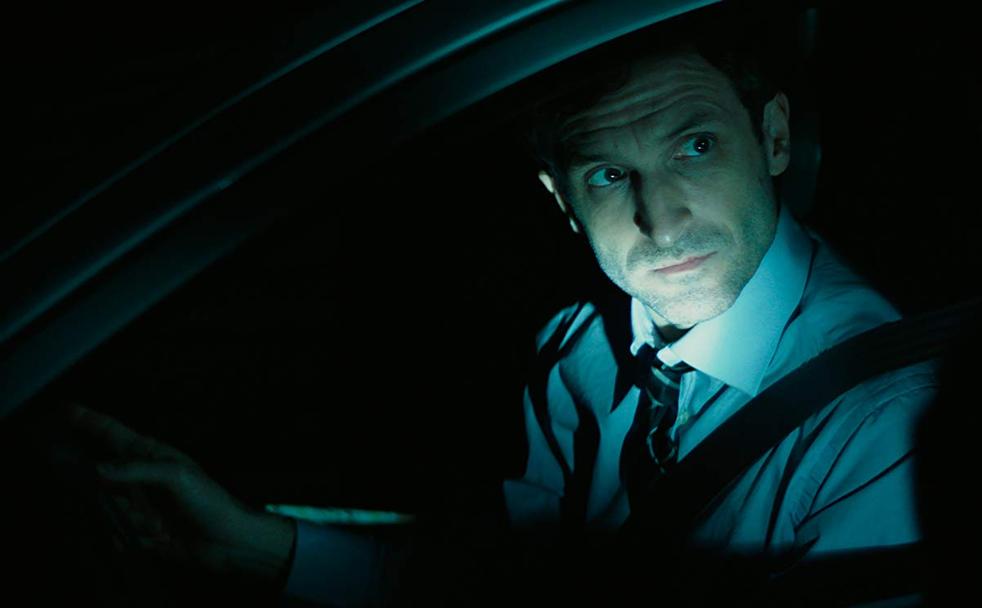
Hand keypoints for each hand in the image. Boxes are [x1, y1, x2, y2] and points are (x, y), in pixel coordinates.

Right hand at [67, 405, 295, 585]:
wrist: (228, 542)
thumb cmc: (211, 502)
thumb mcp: (176, 476)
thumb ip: (135, 470)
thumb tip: (100, 469)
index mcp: (153, 455)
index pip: (114, 434)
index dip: (91, 421)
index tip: (67, 409)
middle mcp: (143, 478)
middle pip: (103, 479)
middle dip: (117, 496)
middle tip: (139, 503)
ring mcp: (142, 504)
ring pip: (110, 510)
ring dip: (134, 521)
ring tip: (162, 523)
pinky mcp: (142, 530)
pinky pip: (118, 534)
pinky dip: (135, 538)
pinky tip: (159, 537)